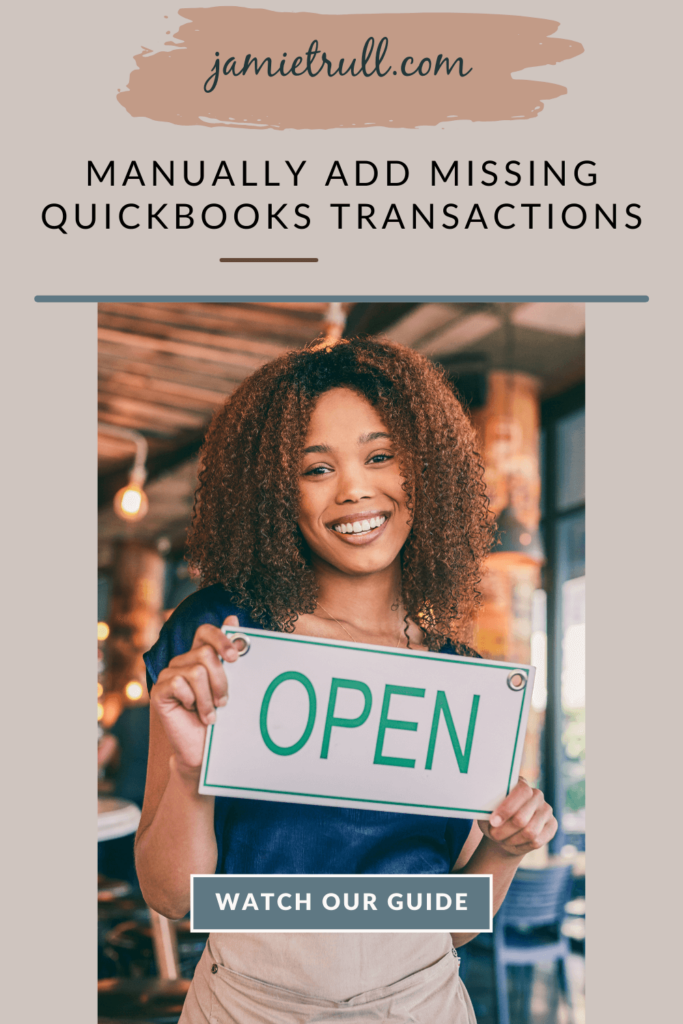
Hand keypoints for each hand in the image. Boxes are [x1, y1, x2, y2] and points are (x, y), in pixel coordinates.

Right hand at [151, 615, 241, 775]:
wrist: (204, 749)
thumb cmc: (220, 717)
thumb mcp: (231, 683)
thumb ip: (229, 654)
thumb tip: (233, 618)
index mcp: (198, 656)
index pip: (205, 631)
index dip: (221, 638)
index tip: (235, 659)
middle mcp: (181, 662)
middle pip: (205, 653)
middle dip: (221, 680)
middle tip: (224, 701)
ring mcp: (168, 676)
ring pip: (196, 671)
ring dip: (208, 697)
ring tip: (211, 713)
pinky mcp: (158, 691)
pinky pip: (179, 684)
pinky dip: (192, 701)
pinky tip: (193, 712)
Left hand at [478, 779, 557, 856]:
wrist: (505, 834)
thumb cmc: (493, 819)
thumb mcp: (486, 811)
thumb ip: (487, 806)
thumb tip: (485, 807)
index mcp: (521, 783)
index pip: (521, 792)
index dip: (507, 809)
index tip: (493, 822)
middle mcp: (537, 794)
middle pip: (522, 818)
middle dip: (504, 830)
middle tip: (494, 834)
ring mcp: (546, 810)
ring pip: (530, 832)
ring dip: (512, 839)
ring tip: (503, 838)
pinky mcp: (552, 825)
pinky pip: (537, 841)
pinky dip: (522, 846)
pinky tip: (515, 842)